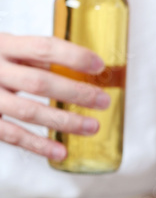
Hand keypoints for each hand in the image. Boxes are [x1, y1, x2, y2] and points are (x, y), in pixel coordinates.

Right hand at [0, 33, 110, 159]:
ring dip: (64, 121)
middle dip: (75, 93)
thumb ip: (36, 56)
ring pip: (28, 111)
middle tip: (103, 101)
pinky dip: (38, 144)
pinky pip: (11, 134)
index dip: (73, 56)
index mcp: (2, 45)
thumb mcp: (7, 48)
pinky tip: (60, 151)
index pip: (43, 47)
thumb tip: (82, 66)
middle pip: (39, 82)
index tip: (98, 65)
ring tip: (92, 127)